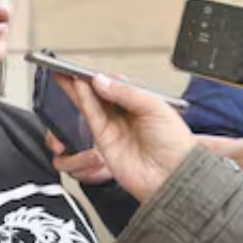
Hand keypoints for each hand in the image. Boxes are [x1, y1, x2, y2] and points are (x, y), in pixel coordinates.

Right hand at [57, 74, 195, 203]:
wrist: (173, 175)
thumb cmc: (175, 144)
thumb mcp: (155, 106)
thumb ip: (126, 92)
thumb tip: (101, 81)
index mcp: (143, 103)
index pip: (118, 85)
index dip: (103, 76)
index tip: (90, 67)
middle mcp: (127, 115)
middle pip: (101, 94)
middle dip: (84, 80)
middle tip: (68, 67)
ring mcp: (115, 128)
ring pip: (92, 103)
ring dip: (79, 88)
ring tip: (67, 73)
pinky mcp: (105, 140)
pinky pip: (92, 116)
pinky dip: (84, 100)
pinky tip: (78, 87)